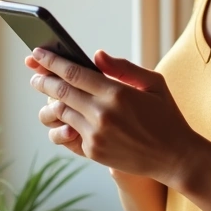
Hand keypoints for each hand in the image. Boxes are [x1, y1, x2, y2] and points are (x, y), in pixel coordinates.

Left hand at [23, 47, 203, 185]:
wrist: (175, 157)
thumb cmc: (166, 116)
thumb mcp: (154, 83)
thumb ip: (123, 67)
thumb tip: (96, 55)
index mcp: (117, 93)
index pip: (73, 72)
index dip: (52, 61)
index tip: (38, 53)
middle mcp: (102, 114)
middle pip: (60, 92)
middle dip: (43, 80)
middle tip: (35, 73)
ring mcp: (95, 135)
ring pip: (59, 114)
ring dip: (49, 103)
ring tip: (47, 96)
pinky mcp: (92, 152)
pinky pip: (67, 134)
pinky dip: (62, 123)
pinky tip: (63, 117)